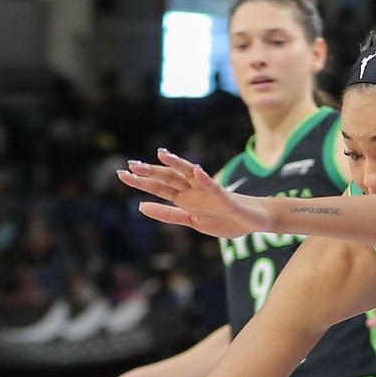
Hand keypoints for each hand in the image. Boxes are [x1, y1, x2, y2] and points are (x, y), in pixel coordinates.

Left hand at [118, 149, 274, 238]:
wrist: (253, 221)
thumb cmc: (225, 220)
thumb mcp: (192, 222)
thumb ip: (168, 214)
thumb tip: (140, 206)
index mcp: (185, 198)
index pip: (159, 187)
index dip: (141, 181)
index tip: (122, 174)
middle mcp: (194, 190)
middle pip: (169, 178)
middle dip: (151, 172)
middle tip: (131, 165)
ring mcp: (209, 191)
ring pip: (189, 174)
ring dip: (176, 163)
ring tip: (161, 154)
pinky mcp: (225, 196)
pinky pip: (214, 186)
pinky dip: (205, 178)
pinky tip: (195, 170)